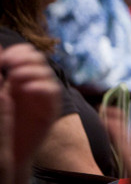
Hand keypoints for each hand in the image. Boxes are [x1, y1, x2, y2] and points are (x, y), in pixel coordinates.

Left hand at [0, 44, 61, 177]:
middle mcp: (34, 83)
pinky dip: (41, 87)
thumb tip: (0, 49)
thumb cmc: (2, 125)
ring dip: (31, 71)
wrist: (10, 154)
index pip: (26, 54)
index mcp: (20, 78)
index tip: (5, 57)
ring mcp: (43, 96)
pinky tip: (26, 88)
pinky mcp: (50, 109)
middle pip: (37, 60)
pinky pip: (52, 92)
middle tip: (10, 62)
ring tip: (15, 75)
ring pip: (46, 73)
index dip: (18, 52)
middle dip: (25, 58)